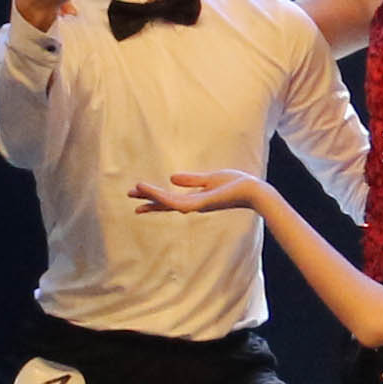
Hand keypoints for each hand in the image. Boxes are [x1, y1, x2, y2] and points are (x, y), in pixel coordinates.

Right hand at [131, 168, 269, 213]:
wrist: (252, 190)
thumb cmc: (237, 185)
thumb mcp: (210, 179)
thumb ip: (191, 180)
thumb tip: (171, 177)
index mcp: (196, 199)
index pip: (171, 199)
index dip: (154, 197)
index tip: (138, 194)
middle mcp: (193, 205)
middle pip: (165, 203)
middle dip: (148, 200)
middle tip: (129, 197)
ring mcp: (196, 206)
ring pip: (167, 203)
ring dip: (151, 196)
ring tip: (135, 189)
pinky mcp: (199, 204)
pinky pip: (176, 201)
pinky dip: (162, 197)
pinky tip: (151, 192)